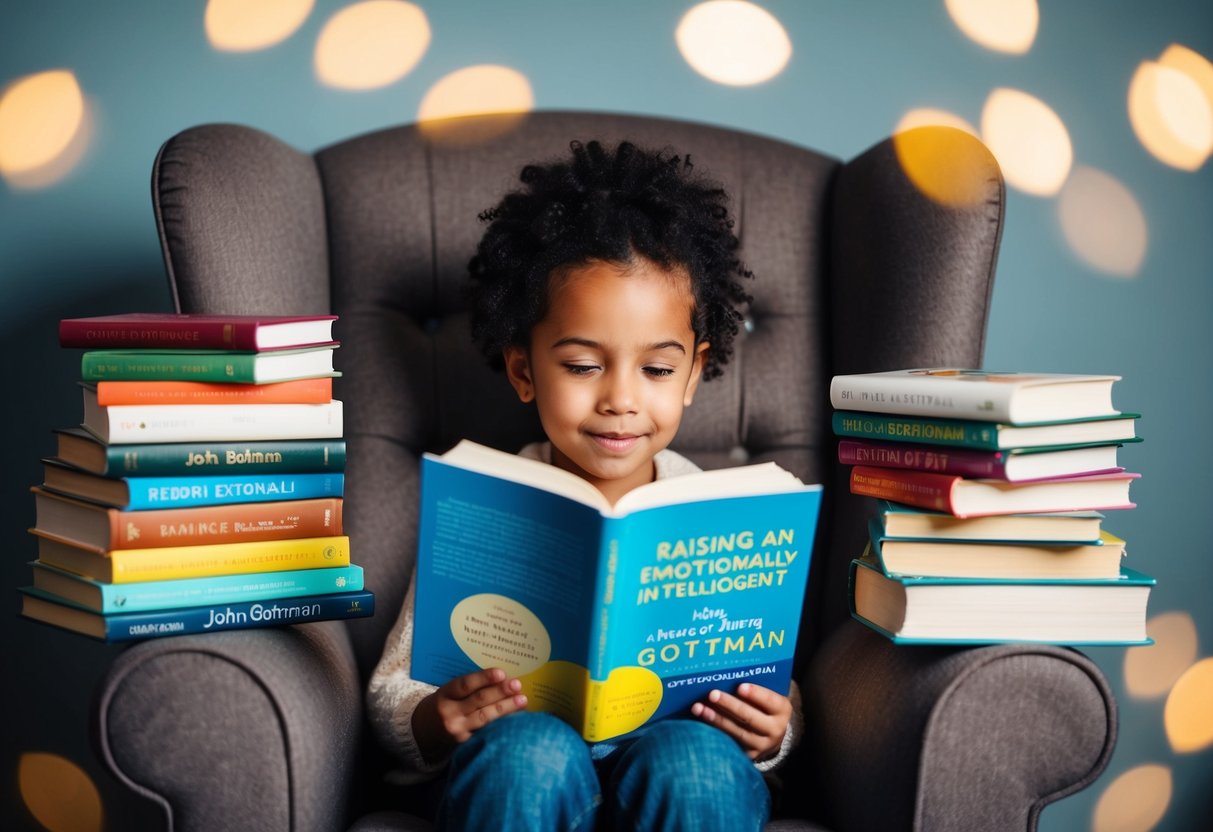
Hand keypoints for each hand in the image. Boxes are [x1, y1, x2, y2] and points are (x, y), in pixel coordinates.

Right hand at [411, 667, 527, 761]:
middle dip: (500, 692)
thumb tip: (501, 678)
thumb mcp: (449, 693)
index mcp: (444, 694)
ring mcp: (457, 730)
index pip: (465, 684)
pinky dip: (502, 723)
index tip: (501, 673)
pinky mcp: (464, 743)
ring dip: (506, 708)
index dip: (483, 678)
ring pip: (485, 718)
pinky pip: (485, 731)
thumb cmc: (444, 704)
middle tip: (517, 685)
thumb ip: (469, 687)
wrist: (425, 730)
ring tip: (522, 700)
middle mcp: (449, 712)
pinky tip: (516, 719)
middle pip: (478, 701)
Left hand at [690, 682, 790, 760]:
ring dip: (715, 718)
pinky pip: (730, 742)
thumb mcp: (768, 698)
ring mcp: (762, 745)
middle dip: (729, 705)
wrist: (772, 735)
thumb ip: (755, 689)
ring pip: (737, 731)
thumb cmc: (765, 707)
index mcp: (782, 710)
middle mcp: (775, 730)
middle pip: (749, 717)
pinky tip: (700, 721)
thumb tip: (728, 675)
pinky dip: (714, 731)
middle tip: (712, 694)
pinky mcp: (749, 755)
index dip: (756, 694)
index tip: (740, 686)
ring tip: (699, 708)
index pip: (770, 701)